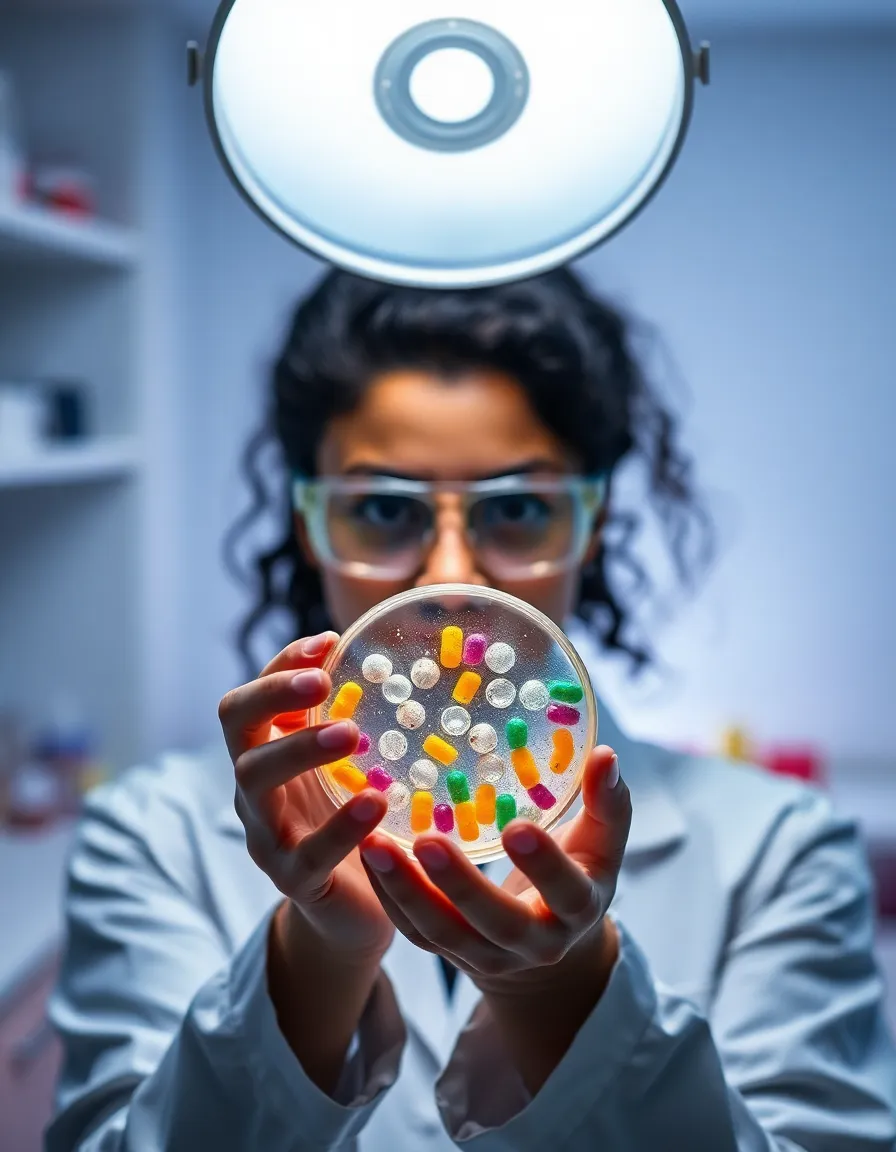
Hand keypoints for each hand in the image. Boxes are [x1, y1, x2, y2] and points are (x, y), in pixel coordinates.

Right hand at [218, 631, 394, 964]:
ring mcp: (266, 834)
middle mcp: (254, 787)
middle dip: (275, 695)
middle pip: (238, 727)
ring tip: (350, 734)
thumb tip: (388, 657)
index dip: (282, 665)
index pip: (254, 695)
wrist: (352, 909)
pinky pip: (307, 853)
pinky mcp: (293, 880)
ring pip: (256, 783)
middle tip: (323, 681)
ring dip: (300, 750)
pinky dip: (341, 827)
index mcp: (267, 751)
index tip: (329, 642)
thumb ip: (353, 718)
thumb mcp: (349, 765)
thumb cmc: (352, 819)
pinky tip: (375, 804)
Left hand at [359, 746, 629, 993]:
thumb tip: (606, 754)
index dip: (543, 864)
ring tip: (375, 845)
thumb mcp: (601, 845)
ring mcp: (487, 955)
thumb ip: (607, 803)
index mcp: (577, 910)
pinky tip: (368, 856)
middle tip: (427, 840)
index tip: (518, 826)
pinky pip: (414, 931)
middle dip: (460, 884)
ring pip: (443, 932)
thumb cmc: (577, 874)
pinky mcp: (449, 955)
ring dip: (407, 890)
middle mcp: (534, 943)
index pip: (565, 891)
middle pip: (496, 922)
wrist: (550, 949)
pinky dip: (390, 897)